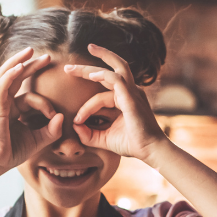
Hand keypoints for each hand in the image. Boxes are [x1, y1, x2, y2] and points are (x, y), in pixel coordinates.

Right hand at [0, 48, 63, 170]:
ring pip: (6, 74)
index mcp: (12, 109)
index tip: (55, 115)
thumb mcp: (37, 141)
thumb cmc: (12, 153)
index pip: (29, 96)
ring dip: (19, 61)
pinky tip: (21, 67)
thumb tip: (62, 117)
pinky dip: (11, 74)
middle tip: (47, 56)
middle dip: (31, 65)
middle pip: (16, 77)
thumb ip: (51, 130)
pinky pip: (3, 85)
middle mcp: (4, 102)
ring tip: (30, 51)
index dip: (45, 104)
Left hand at [65, 45, 166, 161]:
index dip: (85, 108)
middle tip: (67, 67)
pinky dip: (103, 75)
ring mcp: (132, 92)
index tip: (76, 121)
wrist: (149, 151)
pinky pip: (116, 79)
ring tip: (72, 67)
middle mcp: (129, 92)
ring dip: (92, 66)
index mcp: (124, 99)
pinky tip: (90, 75)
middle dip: (86, 68)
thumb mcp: (104, 138)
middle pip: (108, 71)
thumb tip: (74, 125)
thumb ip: (88, 133)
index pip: (100, 95)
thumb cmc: (131, 144)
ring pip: (113, 69)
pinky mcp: (131, 96)